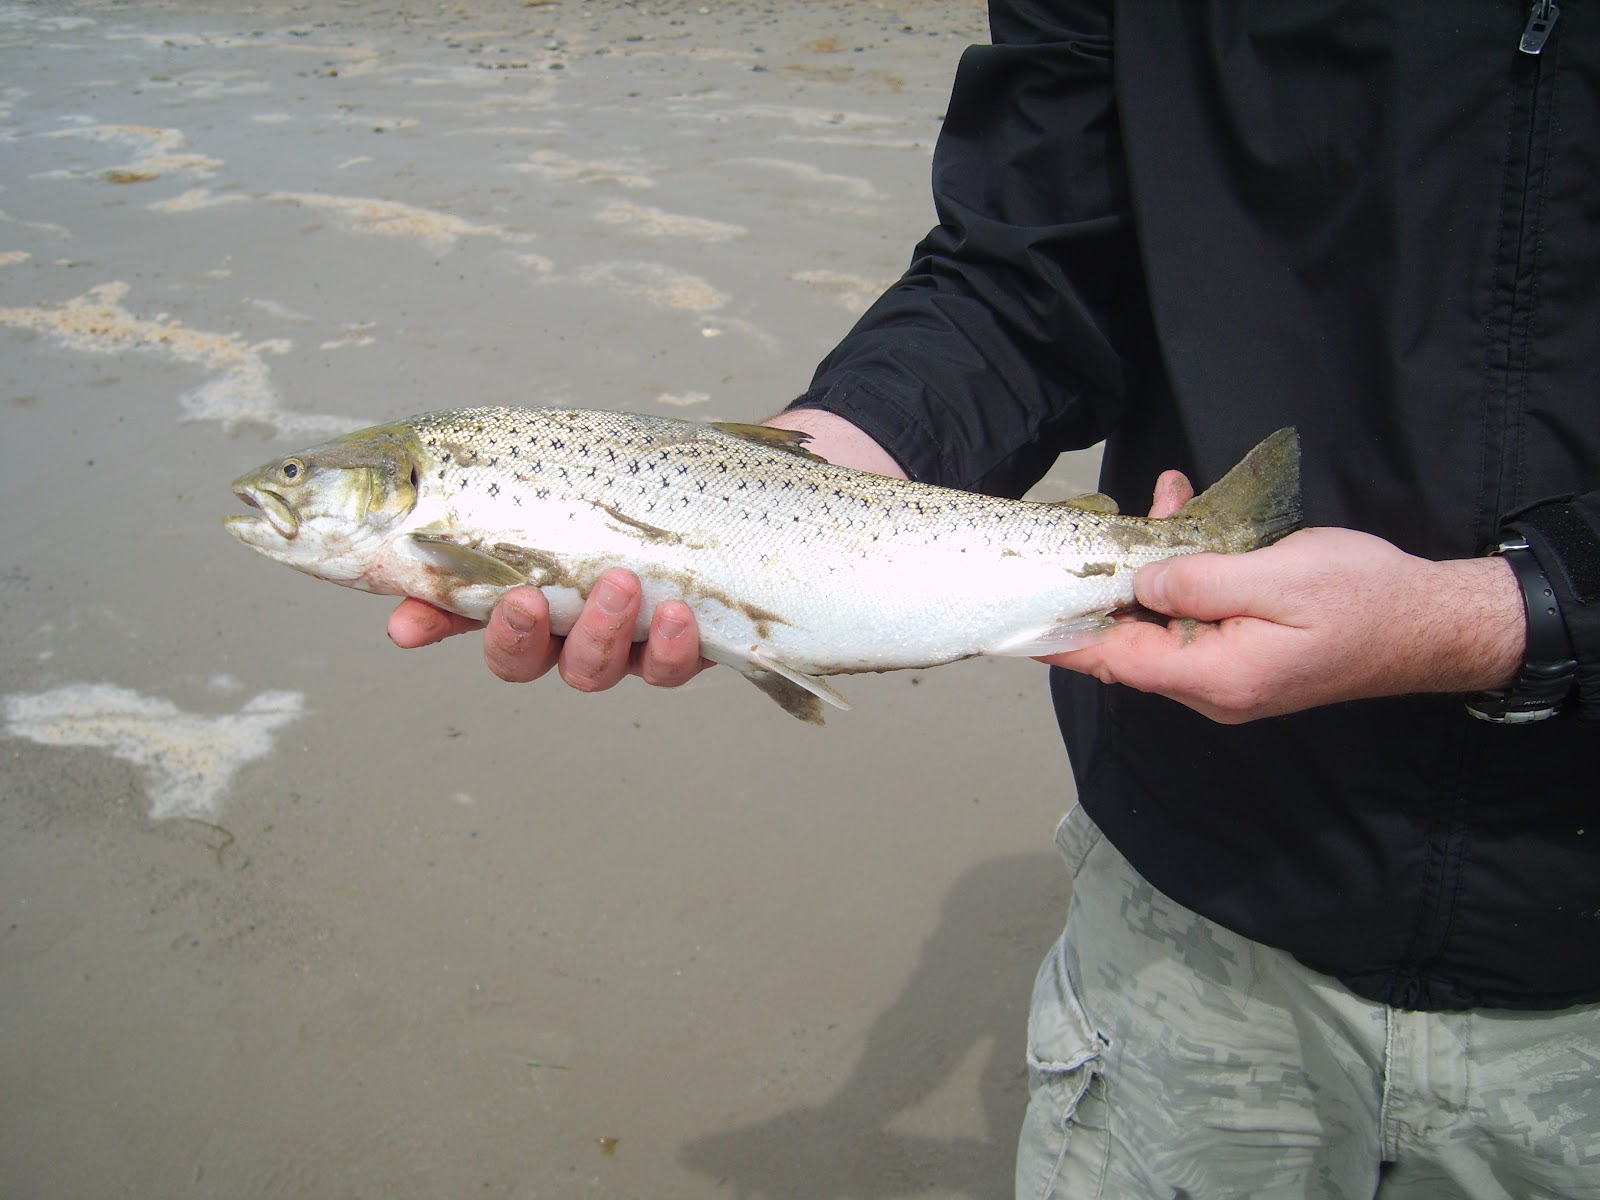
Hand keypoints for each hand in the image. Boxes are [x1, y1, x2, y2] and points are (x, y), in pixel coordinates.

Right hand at [386, 411, 894, 695]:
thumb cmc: (657, 470)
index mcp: (531, 576)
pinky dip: (669, 646)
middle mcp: (570, 619)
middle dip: (513, 635)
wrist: (761, 481)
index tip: (405, 626)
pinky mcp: (692, 647)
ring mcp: (630, 638)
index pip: (460, 608)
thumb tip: (428, 479)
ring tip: (621, 585)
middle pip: (519, 657)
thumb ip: (521, 480)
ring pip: (590, 669)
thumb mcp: (584, 462)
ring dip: (597, 633)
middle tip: (525, 599)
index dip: (429, 621)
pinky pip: (670, 667)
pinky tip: (677, 612)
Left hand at [1045, 473, 1526, 722]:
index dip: (1064, 637)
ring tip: (1162, 500)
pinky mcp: (1249, 651)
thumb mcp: (1276, 578)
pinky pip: (1199, 614)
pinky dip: (1189, 570)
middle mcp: (1214, 686)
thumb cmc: (1365, 599)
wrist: (1436, 622)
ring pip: (1166, 619)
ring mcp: (1231, 672)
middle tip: (1095, 528)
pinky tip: (1189, 516)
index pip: (1115, 661)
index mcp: (1214, 676)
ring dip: (1155, 563)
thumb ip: (1199, 581)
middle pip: (1134, 640)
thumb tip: (1140, 584)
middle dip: (1113, 580)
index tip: (1017, 619)